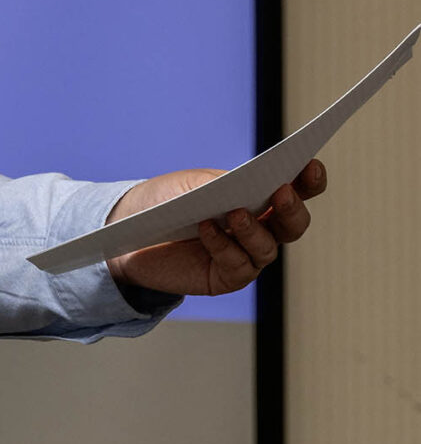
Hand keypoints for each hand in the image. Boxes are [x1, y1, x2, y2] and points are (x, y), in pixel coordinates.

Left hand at [105, 159, 326, 296]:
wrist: (131, 231)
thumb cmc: (167, 200)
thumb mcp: (190, 184)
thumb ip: (218, 185)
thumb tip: (240, 188)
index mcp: (258, 198)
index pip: (296, 189)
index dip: (309, 180)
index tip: (311, 165)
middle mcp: (261, 228)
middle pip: (293, 224)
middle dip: (291, 208)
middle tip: (281, 192)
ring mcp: (247, 255)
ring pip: (267, 247)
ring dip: (253, 230)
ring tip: (234, 214)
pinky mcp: (227, 277)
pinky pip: (238, 265)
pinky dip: (223, 246)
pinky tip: (206, 231)